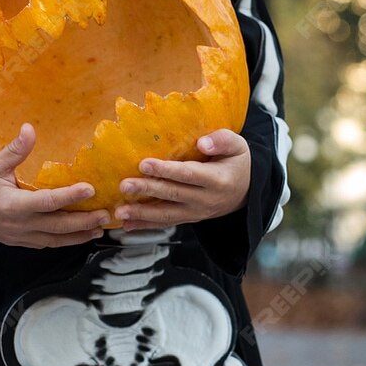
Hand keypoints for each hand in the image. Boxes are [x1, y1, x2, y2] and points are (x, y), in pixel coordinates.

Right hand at [0, 125, 109, 248]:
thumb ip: (15, 149)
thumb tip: (30, 128)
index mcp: (13, 205)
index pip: (47, 202)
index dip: (70, 196)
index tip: (91, 189)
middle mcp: (20, 225)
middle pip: (58, 227)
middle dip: (84, 222)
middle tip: (106, 214)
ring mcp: (20, 237)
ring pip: (56, 241)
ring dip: (79, 236)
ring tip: (100, 229)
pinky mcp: (20, 242)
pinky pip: (46, 245)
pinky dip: (64, 242)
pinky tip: (79, 236)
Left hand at [115, 129, 250, 228]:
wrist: (245, 192)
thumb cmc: (236, 163)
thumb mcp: (238, 146)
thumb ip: (223, 140)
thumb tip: (202, 142)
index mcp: (218, 180)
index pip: (189, 174)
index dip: (166, 170)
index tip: (144, 164)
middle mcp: (206, 199)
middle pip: (173, 195)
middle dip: (147, 191)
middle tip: (124, 185)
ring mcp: (196, 213)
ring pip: (167, 215)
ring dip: (142, 214)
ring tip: (120, 212)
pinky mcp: (189, 219)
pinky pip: (166, 223)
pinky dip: (145, 225)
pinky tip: (127, 224)